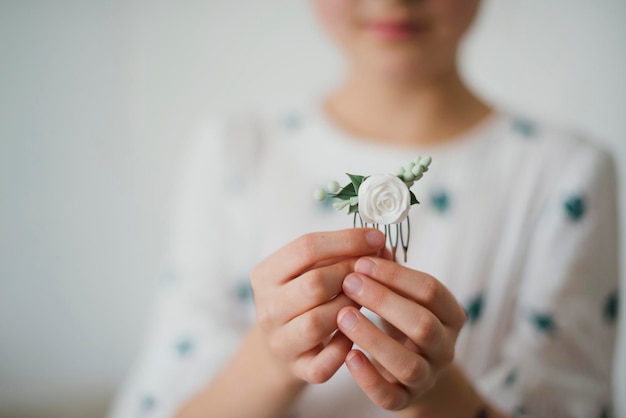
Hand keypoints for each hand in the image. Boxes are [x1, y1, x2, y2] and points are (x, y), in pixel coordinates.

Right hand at [250, 228, 386, 383]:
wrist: (283, 344)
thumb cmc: (303, 298)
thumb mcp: (309, 269)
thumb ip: (339, 253)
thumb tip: (379, 243)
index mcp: (265, 275)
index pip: (306, 248)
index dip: (346, 240)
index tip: (376, 237)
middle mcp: (267, 309)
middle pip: (314, 284)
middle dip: (350, 273)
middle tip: (371, 271)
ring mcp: (280, 342)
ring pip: (317, 323)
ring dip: (349, 308)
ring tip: (363, 299)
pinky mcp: (298, 369)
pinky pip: (325, 362)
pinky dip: (344, 347)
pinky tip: (354, 333)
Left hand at [336, 257, 466, 410]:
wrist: (409, 369)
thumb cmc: (404, 322)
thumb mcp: (405, 296)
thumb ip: (392, 275)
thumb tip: (373, 244)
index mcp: (450, 315)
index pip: (431, 290)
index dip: (395, 275)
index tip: (362, 261)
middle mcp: (445, 348)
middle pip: (422, 324)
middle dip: (384, 301)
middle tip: (350, 283)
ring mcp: (427, 376)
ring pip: (408, 363)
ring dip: (373, 337)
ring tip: (342, 316)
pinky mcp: (405, 399)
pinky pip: (390, 396)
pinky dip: (368, 378)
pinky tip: (348, 355)